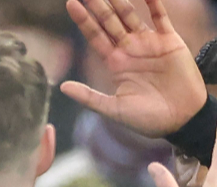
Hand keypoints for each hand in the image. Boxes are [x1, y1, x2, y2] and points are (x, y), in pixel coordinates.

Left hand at [61, 0, 206, 137]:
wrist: (180, 119)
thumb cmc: (146, 119)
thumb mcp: (113, 108)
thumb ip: (88, 96)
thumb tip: (62, 87)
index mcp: (115, 63)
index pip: (95, 36)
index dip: (83, 21)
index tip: (70, 4)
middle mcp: (130, 50)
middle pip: (110, 22)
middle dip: (98, 6)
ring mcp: (149, 44)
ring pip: (131, 16)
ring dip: (120, 2)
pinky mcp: (170, 42)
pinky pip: (160, 18)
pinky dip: (154, 4)